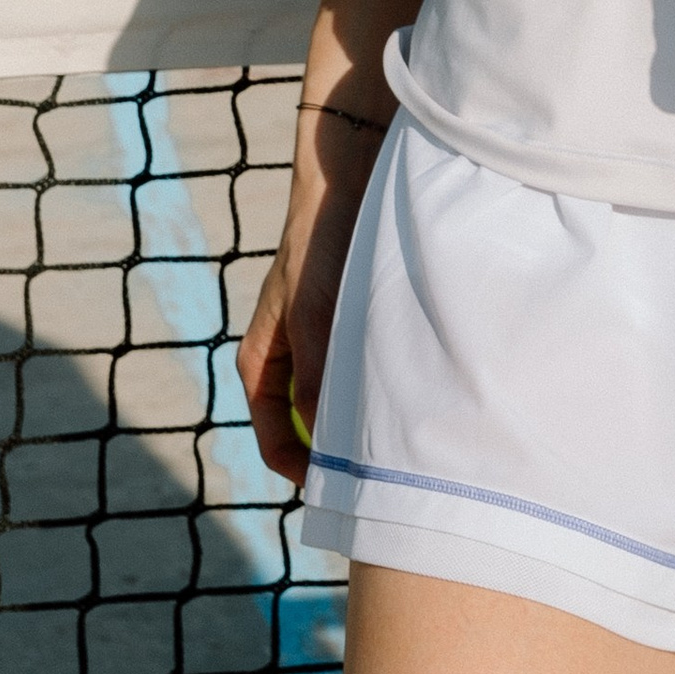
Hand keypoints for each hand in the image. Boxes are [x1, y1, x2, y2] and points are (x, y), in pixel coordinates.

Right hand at [238, 107, 384, 487]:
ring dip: (366, 415)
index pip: (275, 438)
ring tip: (402, 436)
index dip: (301, 470)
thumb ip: (318, 377)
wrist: (349, 181)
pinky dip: (382, 382)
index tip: (336, 491)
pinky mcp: (352, 322)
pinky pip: (364, 368)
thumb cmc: (321, 247)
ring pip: (342, 398)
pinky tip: (412, 388)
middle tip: (380, 476)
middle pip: (309, 424)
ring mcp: (322, 340)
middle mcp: (290, 357)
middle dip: (340, 450)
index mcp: (262, 362)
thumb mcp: (316, 317)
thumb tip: (331, 442)